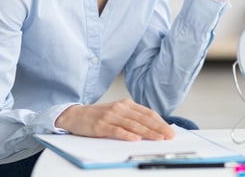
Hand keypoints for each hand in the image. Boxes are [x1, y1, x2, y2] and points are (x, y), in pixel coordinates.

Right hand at [55, 98, 174, 140]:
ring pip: (133, 125)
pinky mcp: (101, 125)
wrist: (75, 115)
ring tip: (158, 139)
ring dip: (148, 132)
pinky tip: (136, 139)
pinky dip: (127, 135)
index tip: (170, 131)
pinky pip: (117, 130)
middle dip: (158, 128)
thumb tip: (153, 128)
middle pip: (143, 119)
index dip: (160, 122)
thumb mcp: (118, 112)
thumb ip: (132, 117)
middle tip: (169, 136)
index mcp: (126, 104)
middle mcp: (120, 108)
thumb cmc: (99, 116)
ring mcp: (111, 116)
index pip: (148, 113)